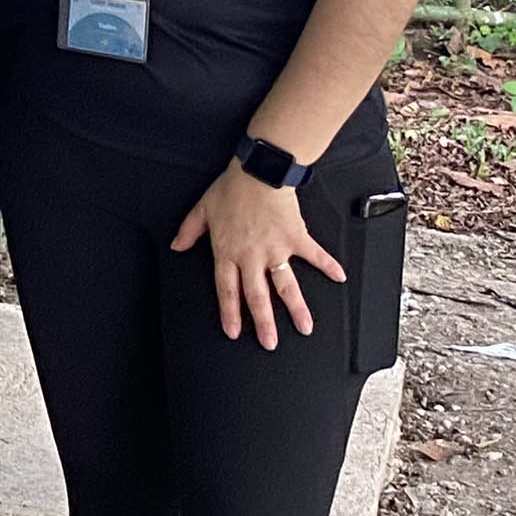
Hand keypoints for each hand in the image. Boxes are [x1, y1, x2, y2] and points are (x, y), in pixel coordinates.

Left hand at [171, 161, 343, 348]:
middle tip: (270, 343)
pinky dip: (328, 265)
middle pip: (257, 296)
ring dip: (296, 308)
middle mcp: (252, 256)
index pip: (227, 290)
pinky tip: (340, 278)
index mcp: (228, 252)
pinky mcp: (296, 237)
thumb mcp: (201, 209)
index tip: (234, 332)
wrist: (258, 172)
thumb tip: (176, 246)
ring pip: (286, 285)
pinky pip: (314, 255)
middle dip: (264, 322)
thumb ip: (189, 231)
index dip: (230, 313)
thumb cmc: (230, 190)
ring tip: (304, 328)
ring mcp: (276, 249)